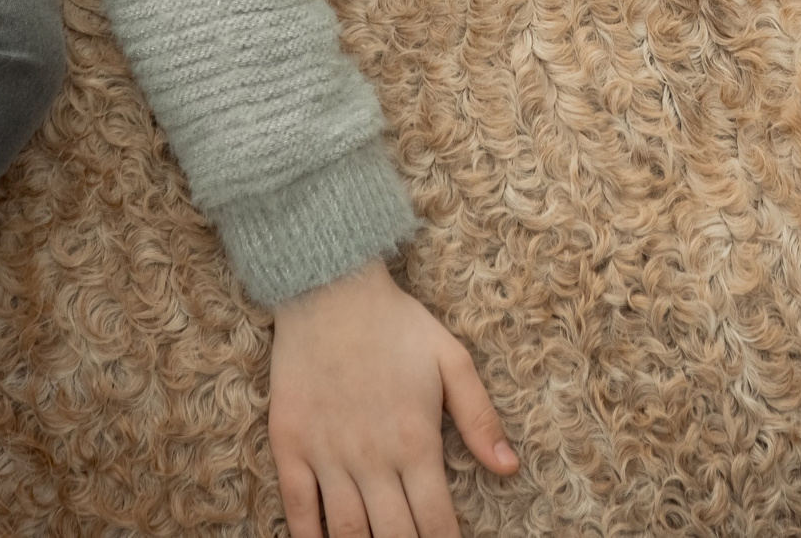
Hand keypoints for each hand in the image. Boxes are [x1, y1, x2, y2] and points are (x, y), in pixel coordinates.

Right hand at [268, 258, 519, 537]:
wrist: (329, 288)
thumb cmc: (396, 324)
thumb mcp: (452, 361)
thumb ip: (480, 418)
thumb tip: (509, 467)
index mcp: (416, 441)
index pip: (436, 519)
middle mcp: (372, 457)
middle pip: (393, 535)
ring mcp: (327, 455)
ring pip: (347, 530)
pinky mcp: (291, 446)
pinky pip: (298, 509)